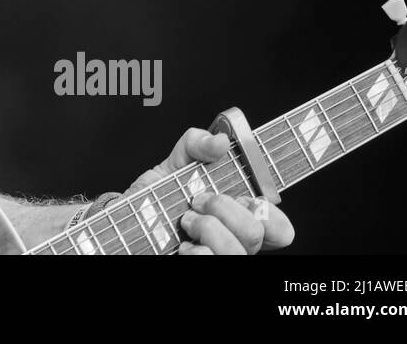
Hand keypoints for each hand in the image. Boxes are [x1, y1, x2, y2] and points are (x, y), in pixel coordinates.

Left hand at [124, 127, 294, 254]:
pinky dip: (192, 251)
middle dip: (223, 208)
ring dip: (207, 228)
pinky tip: (180, 244)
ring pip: (234, 252)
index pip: (280, 228)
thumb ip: (198, 144)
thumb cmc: (157, 196)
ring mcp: (217, 257)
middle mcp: (234, 243)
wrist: (127, 219)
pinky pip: (207, 262)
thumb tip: (221, 141)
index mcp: (240, 219)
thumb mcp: (176, 162)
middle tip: (196, 200)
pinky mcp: (198, 265)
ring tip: (185, 220)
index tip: (244, 196)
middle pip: (255, 234)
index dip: (269, 213)